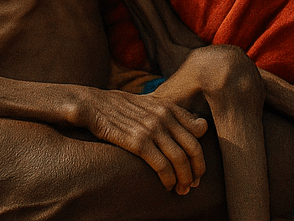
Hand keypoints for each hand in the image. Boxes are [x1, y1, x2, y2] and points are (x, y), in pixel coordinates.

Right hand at [73, 87, 207, 193]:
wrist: (93, 104)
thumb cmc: (121, 107)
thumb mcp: (150, 103)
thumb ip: (174, 113)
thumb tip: (201, 126)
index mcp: (168, 106)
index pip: (198, 130)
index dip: (200, 152)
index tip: (197, 167)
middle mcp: (163, 116)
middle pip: (193, 148)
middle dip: (197, 170)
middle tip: (194, 184)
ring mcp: (151, 129)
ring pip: (180, 159)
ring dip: (184, 179)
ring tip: (181, 189)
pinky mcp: (138, 142)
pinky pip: (162, 165)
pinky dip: (168, 179)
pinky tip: (167, 186)